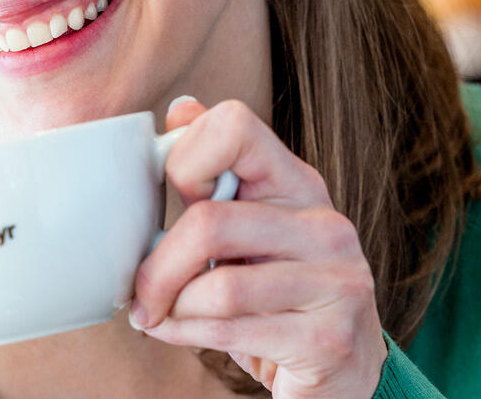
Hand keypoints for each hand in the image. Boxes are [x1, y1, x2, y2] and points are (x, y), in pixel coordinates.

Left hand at [128, 97, 387, 398]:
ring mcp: (336, 282)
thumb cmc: (275, 293)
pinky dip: (186, 335)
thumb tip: (180, 109)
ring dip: (172, 307)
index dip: (186, 155)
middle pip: (210, 221)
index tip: (174, 195)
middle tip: (139, 292)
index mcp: (297, 184)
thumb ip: (214, 169)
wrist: (341, 375)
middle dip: (158, 266)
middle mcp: (326, 225)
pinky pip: (229, 330)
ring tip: (160, 314)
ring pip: (217, 286)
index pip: (234, 127)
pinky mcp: (329, 339)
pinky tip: (178, 332)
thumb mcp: (247, 224)